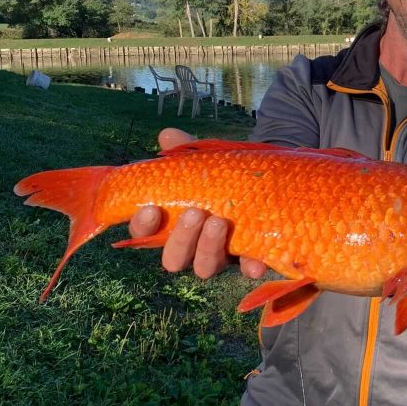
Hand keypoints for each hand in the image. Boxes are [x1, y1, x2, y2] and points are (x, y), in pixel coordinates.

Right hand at [128, 128, 265, 280]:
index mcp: (170, 225)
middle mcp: (191, 246)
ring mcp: (219, 256)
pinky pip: (247, 271)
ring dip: (208, 247)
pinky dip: (250, 267)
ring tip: (218, 221)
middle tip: (193, 213)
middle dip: (180, 238)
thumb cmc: (221, 175)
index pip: (144, 234)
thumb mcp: (205, 161)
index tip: (151, 209)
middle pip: (173, 259)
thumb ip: (186, 151)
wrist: (264, 181)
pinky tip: (254, 263)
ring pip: (204, 267)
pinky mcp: (248, 261)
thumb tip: (167, 135)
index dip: (142, 226)